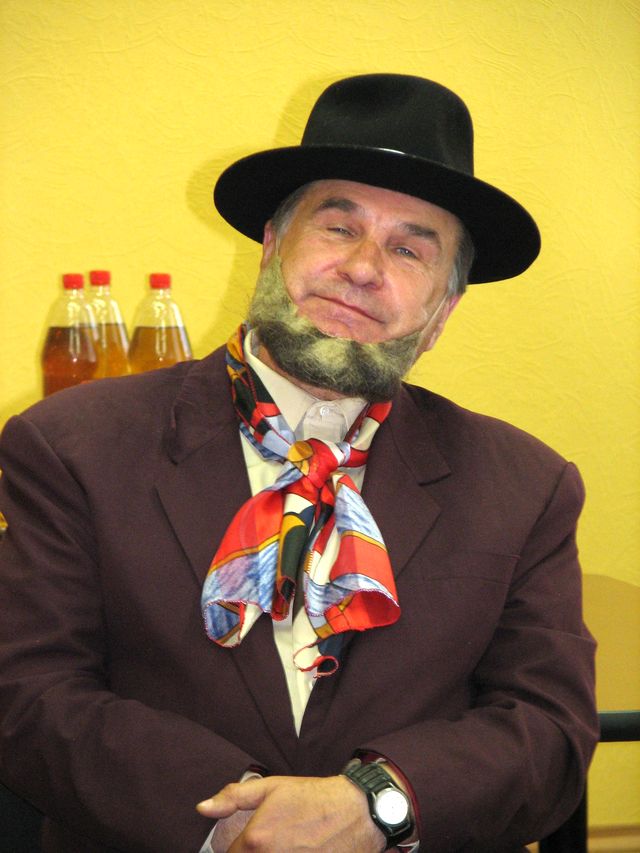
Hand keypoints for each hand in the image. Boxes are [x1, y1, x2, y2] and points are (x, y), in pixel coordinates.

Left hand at [197, 774, 385, 851]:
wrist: (356, 811)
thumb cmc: (314, 797)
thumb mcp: (272, 787)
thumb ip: (233, 797)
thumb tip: (203, 808)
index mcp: (256, 840)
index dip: (235, 850)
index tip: (247, 844)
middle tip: (270, 842)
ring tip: (287, 845)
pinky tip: (299, 851)